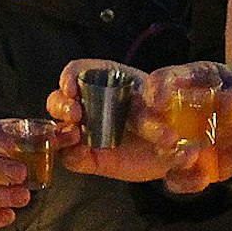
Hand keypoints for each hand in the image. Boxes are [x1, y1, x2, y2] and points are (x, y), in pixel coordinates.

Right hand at [47, 59, 175, 181]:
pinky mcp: (90, 158)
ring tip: (76, 135)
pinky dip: (73, 155)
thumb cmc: (167, 114)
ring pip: (58, 129)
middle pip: (58, 99)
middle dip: (61, 105)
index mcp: (103, 81)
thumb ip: (160, 98)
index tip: (72, 89)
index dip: (69, 78)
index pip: (76, 72)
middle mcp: (88, 105)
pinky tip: (84, 154)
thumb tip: (158, 106)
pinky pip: (71, 157)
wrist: (173, 149)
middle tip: (76, 114)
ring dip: (60, 132)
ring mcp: (87, 132)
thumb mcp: (166, 101)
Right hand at [138, 61, 231, 193]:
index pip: (164, 79)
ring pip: (160, 149)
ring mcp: (182, 138)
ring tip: (191, 158)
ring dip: (168, 156)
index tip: (159, 102)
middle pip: (150, 116)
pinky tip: (203, 179)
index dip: (157, 88)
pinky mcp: (192, 163)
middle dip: (153, 128)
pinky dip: (184, 181)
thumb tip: (220, 107)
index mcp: (190, 80)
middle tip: (168, 138)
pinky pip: (178, 176)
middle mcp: (178, 109)